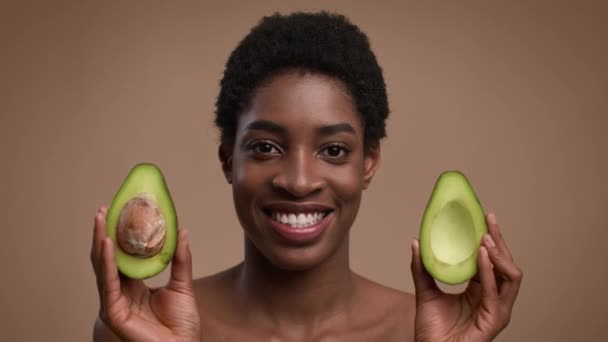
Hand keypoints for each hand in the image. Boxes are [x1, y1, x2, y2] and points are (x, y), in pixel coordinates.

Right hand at [90, 205, 200, 341]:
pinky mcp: (114, 312)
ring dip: (100, 241)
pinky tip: (107, 243)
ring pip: (103, 267)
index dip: (118, 234)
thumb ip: (180, 259)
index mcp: (134, 285)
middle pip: (107, 258)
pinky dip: (107, 262)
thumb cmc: (182, 324)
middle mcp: (121, 291)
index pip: (122, 255)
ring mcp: (115, 302)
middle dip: (102, 233)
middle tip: (103, 209)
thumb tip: (181, 231)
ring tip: (100, 219)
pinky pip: (108, 283)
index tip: (118, 212)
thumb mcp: (183, 284)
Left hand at [411, 213, 522, 341]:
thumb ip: (422, 268)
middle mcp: (493, 298)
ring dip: (499, 254)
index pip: (492, 260)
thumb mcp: (425, 292)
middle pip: (505, 264)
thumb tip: (416, 242)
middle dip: (499, 240)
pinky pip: (496, 292)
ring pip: (510, 275)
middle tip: (488, 219)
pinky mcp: (495, 320)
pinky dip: (489, 271)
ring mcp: (497, 309)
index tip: (484, 217)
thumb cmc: (432, 331)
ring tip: (485, 237)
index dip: (490, 239)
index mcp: (481, 291)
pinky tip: (481, 255)